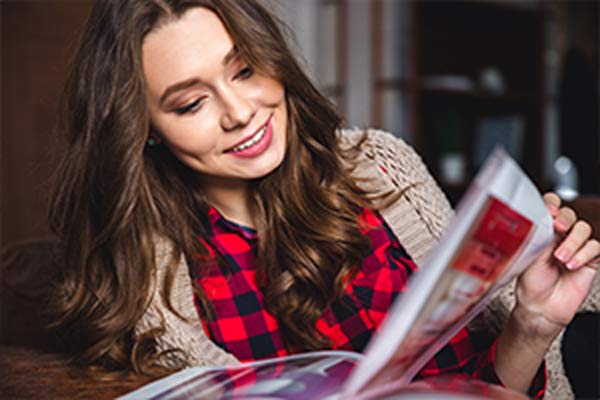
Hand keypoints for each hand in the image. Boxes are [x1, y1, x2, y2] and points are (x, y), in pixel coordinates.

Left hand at [513, 192, 599, 338]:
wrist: (541, 307)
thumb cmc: (530, 283)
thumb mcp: (529, 254)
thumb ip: (540, 235)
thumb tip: (547, 218)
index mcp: (541, 230)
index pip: (550, 207)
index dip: (552, 204)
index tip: (549, 211)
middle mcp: (559, 236)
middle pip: (569, 214)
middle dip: (565, 218)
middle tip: (559, 228)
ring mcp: (575, 247)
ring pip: (584, 229)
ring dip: (573, 241)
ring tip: (561, 258)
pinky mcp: (590, 260)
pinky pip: (595, 247)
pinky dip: (584, 253)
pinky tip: (572, 265)